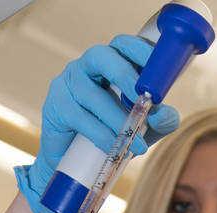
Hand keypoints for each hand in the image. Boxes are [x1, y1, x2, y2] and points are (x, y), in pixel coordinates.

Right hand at [18, 35, 181, 212]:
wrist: (78, 164)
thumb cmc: (115, 133)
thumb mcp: (147, 128)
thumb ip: (161, 119)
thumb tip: (160, 114)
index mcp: (111, 62)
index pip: (123, 45)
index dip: (140, 50)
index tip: (158, 67)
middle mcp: (87, 66)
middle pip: (102, 57)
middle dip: (125, 76)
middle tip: (145, 99)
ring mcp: (67, 83)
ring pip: (94, 96)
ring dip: (119, 121)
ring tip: (137, 144)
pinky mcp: (55, 105)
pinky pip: (80, 118)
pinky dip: (101, 135)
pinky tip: (115, 148)